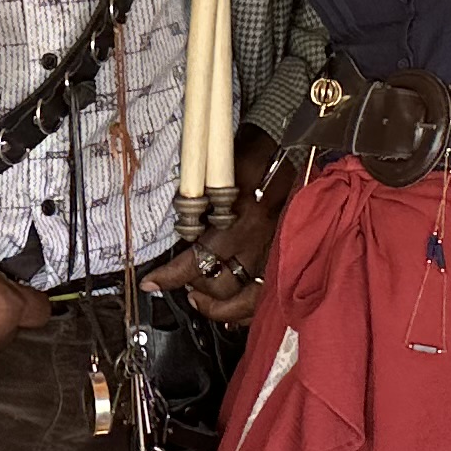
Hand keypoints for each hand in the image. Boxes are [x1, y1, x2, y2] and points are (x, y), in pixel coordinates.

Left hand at [140, 129, 290, 325]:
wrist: (299, 142)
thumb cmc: (257, 147)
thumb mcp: (222, 164)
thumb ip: (199, 195)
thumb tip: (177, 219)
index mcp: (236, 216)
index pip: (197, 260)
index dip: (171, 276)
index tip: (151, 283)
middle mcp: (257, 239)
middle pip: (218, 284)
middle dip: (194, 288)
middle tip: (181, 285)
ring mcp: (277, 250)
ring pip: (245, 299)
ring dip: (219, 305)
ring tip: (201, 297)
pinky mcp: (291, 254)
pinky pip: (269, 294)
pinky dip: (248, 308)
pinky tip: (233, 307)